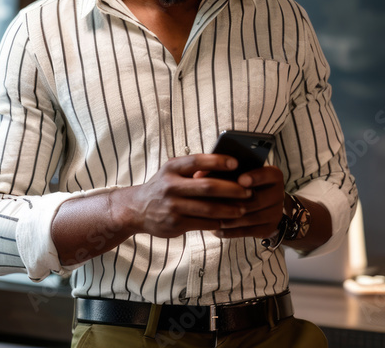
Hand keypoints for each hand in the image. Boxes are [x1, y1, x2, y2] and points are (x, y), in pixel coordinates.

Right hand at [116, 154, 253, 237]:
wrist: (136, 209)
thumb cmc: (162, 186)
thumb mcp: (171, 172)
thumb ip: (194, 170)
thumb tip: (228, 169)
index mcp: (172, 168)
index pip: (198, 161)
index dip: (218, 161)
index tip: (236, 164)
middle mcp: (171, 185)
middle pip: (208, 187)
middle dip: (232, 189)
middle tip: (248, 191)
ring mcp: (172, 206)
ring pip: (208, 208)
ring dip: (230, 209)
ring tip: (243, 209)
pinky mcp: (175, 224)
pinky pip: (203, 223)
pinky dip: (219, 222)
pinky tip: (229, 221)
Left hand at [213, 165, 284, 239]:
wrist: (261, 203)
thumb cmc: (242, 183)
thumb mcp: (236, 172)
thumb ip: (221, 170)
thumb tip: (198, 175)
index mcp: (273, 176)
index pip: (268, 175)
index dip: (255, 177)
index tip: (241, 180)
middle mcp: (279, 195)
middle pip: (257, 200)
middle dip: (234, 202)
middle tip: (214, 203)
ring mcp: (275, 214)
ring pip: (249, 218)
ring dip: (228, 218)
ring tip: (209, 217)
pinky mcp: (269, 229)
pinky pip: (247, 232)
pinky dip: (230, 231)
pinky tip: (215, 228)